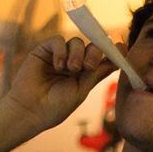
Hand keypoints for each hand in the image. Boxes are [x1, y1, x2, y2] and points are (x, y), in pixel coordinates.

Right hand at [5, 36, 124, 131]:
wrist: (30, 110)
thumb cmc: (56, 106)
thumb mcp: (82, 89)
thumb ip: (98, 72)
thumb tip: (119, 57)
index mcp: (85, 74)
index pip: (102, 58)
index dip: (111, 52)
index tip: (121, 47)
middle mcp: (74, 63)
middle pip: (91, 47)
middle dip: (94, 53)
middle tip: (88, 66)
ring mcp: (59, 56)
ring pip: (76, 42)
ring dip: (77, 54)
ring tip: (70, 69)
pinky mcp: (44, 50)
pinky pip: (58, 41)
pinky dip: (61, 51)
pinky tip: (58, 66)